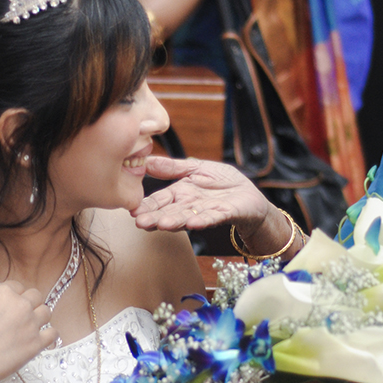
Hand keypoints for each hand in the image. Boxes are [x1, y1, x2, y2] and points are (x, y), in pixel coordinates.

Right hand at [0, 281, 56, 382]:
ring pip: (47, 311)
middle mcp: (21, 304)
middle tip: (22, 314)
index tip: (11, 304)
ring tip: (32, 325)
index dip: (15, 295)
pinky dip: (49, 335)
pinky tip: (42, 339)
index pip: (18, 286)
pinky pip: (53, 333)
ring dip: (40, 317)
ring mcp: (31, 323)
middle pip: (36, 295)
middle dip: (30, 303)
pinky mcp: (38, 342)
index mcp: (3, 293)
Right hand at [134, 156, 270, 233]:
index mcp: (181, 194)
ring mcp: (207, 212)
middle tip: (140, 223)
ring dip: (175, 221)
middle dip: (156, 218)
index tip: (133, 210)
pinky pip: (214, 218)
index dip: (147, 206)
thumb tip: (146, 159)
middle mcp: (190, 206)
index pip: (160, 201)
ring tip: (162, 224)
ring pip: (188, 218)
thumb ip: (172, 167)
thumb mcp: (196, 168)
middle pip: (170, 212)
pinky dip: (204, 220)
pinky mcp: (226, 214)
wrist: (249, 196)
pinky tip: (194, 223)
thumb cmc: (222, 183)